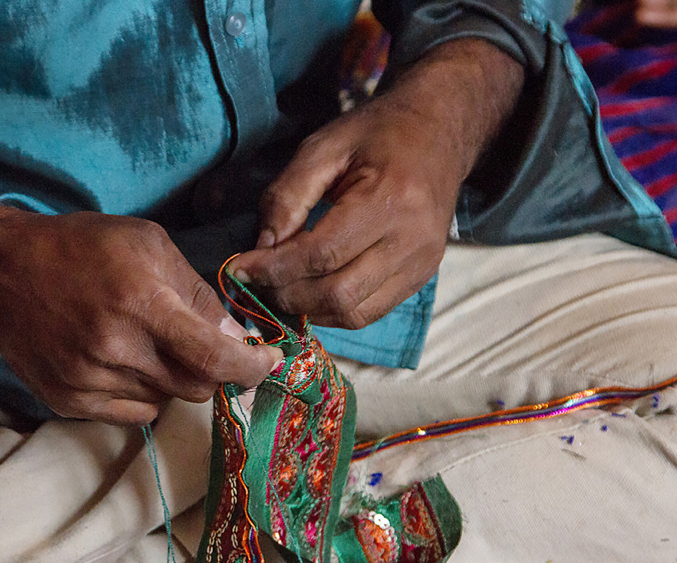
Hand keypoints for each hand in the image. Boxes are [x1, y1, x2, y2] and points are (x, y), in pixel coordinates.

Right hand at [0, 212, 281, 424]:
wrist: (0, 273)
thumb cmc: (81, 247)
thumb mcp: (148, 244)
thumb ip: (197, 294)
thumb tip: (239, 337)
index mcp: (141, 303)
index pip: (215, 357)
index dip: (252, 367)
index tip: (268, 362)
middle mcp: (116, 349)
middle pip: (196, 386)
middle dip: (212, 368)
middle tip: (201, 343)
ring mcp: (90, 381)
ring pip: (167, 400)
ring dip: (173, 377)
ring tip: (146, 341)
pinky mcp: (70, 402)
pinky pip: (135, 414)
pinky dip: (144, 393)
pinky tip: (123, 360)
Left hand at [229, 39, 523, 328]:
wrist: (438, 133)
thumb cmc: (376, 134)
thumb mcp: (324, 147)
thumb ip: (288, 195)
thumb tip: (262, 247)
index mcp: (391, 198)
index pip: (322, 254)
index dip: (274, 269)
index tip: (238, 268)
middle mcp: (413, 240)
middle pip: (338, 293)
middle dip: (286, 295)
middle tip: (254, 282)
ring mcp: (422, 265)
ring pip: (353, 313)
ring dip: (306, 310)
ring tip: (276, 290)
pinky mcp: (421, 278)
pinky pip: (369, 313)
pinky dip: (331, 310)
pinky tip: (306, 292)